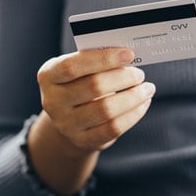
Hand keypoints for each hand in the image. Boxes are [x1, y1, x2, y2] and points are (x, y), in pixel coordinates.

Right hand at [37, 47, 154, 152]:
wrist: (70, 120)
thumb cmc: (80, 85)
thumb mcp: (79, 70)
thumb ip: (95, 61)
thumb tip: (127, 55)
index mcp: (48, 76)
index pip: (73, 66)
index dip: (103, 59)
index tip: (128, 54)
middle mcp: (53, 101)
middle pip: (94, 86)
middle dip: (123, 78)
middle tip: (140, 74)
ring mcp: (66, 124)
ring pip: (106, 110)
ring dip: (133, 97)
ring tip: (147, 88)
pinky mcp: (83, 141)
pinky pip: (113, 128)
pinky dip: (134, 114)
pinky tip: (143, 104)